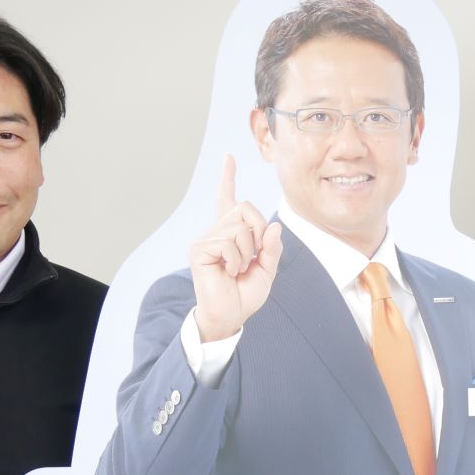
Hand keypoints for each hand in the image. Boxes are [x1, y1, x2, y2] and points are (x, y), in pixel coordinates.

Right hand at [190, 154, 282, 341]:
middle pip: (246, 208)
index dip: (228, 178)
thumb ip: (272, 248)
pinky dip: (236, 261)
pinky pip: (229, 243)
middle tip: (254, 257)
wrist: (230, 317)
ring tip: (237, 270)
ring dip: (247, 253)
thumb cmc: (245, 294)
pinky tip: (228, 273)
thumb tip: (274, 226)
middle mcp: (216, 232)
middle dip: (260, 233)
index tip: (228, 158)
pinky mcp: (199, 249)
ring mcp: (206, 239)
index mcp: (231, 234)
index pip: (228, 200)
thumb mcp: (267, 270)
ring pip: (240, 228)